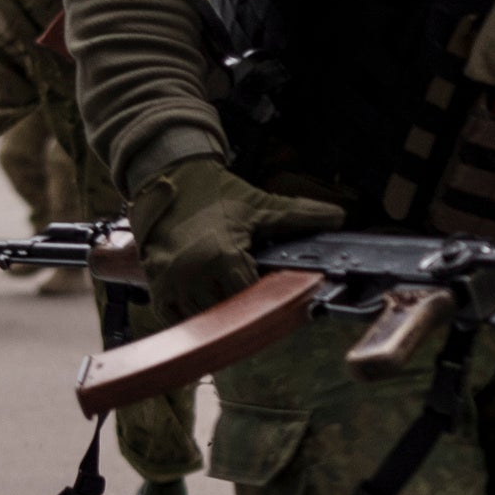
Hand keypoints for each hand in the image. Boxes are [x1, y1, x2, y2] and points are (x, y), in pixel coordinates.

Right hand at [131, 159, 345, 319]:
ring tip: (228, 295)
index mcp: (224, 255)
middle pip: (228, 314)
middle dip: (243, 308)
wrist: (170, 176)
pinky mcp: (155, 284)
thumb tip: (338, 217)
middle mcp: (194, 273)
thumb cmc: (216, 192)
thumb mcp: (260, 204)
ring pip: (201, 319)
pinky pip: (175, 317)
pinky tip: (204, 298)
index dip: (266, 301)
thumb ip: (300, 215)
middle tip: (252, 297)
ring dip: (217, 314)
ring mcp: (171, 281)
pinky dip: (190, 314)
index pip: (252, 300)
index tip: (273, 297)